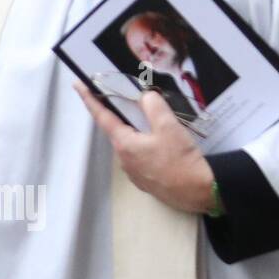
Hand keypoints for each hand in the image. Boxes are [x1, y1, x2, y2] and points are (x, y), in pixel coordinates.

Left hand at [75, 81, 213, 212]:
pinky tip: (158, 141)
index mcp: (124, 144)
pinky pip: (141, 156)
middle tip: (120, 97)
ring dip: (135, 130)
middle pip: (117, 129)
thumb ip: (154, 107)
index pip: (102, 116)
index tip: (79, 85)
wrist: (200, 193)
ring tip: (146, 118)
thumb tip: (145, 96)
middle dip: (118, 114)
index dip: (90, 99)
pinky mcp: (146, 181)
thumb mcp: (169, 127)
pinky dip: (144, 144)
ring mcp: (134, 172)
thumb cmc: (181, 160)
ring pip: (131, 144)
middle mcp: (124, 159)